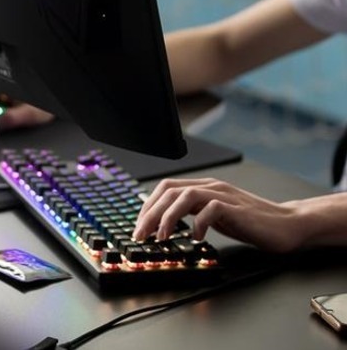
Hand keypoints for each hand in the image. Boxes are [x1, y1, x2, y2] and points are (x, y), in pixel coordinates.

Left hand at [133, 178, 302, 251]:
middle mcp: (210, 187)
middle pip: (169, 191)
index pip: (165, 188)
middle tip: (141, 235)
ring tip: (162, 237)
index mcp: (202, 187)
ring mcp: (223, 195)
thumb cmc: (249, 222)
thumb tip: (162, 224)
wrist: (285, 225)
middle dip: (149, 214)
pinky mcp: (236, 208)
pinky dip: (199, 223)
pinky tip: (196, 237)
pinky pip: (211, 209)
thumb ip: (192, 213)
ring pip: (185, 195)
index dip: (147, 206)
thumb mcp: (212, 216)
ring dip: (168, 217)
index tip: (138, 227)